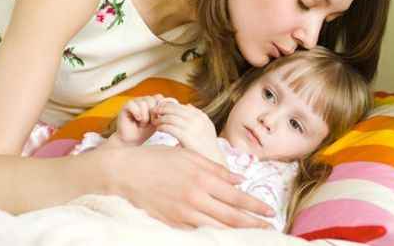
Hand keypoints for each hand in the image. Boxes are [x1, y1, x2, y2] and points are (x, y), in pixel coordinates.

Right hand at [106, 144, 275, 228]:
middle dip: (253, 224)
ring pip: (217, 228)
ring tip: (253, 236)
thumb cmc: (156, 160)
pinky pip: (197, 233)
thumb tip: (240, 179)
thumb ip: (216, 169)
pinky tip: (224, 237)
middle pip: (231, 217)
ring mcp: (183, 215)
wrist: (123, 174)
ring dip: (237, 233)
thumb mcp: (188, 156)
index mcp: (202, 179)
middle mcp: (196, 199)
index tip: (270, 211)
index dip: (255, 206)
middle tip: (270, 229)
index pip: (236, 197)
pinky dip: (214, 235)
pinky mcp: (172, 224)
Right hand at [116, 94, 168, 144]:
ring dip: (144, 117)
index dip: (160, 108)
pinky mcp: (125, 106)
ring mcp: (134, 102)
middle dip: (152, 114)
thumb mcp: (158, 122)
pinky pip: (132, 105)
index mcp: (152, 102)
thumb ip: (162, 112)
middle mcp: (143, 100)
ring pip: (143, 103)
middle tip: (148, 123)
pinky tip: (137, 119)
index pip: (159, 97)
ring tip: (142, 124)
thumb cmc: (145, 131)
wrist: (133, 140)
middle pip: (152, 100)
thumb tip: (166, 104)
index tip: (157, 119)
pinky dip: (136, 113)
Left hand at [152, 102, 220, 161]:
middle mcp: (196, 119)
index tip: (161, 108)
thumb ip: (198, 115)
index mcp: (200, 116)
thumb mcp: (206, 126)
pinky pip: (169, 128)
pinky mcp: (185, 137)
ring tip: (155, 122)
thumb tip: (188, 105)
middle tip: (154, 111)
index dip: (169, 105)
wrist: (212, 158)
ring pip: (170, 118)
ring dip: (160, 119)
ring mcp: (191, 128)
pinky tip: (159, 129)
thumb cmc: (207, 144)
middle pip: (174, 109)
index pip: (181, 106)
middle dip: (162, 109)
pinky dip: (162, 126)